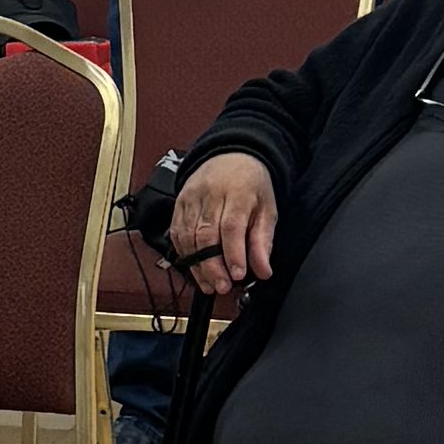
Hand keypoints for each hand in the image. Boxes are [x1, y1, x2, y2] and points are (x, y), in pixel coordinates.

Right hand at [164, 153, 278, 299]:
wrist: (229, 156)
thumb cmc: (250, 184)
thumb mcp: (267, 209)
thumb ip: (263, 242)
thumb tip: (263, 271)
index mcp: (237, 192)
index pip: (231, 226)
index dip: (233, 253)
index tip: (238, 275)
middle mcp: (210, 194)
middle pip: (206, 235)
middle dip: (213, 266)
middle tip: (223, 287)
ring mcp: (191, 199)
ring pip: (188, 237)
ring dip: (198, 266)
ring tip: (210, 285)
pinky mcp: (179, 204)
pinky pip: (177, 234)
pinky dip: (185, 255)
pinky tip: (196, 269)